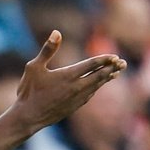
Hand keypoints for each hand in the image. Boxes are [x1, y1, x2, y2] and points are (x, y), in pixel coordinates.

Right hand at [10, 30, 125, 133]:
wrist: (27, 117)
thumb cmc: (28, 92)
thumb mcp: (34, 67)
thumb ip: (47, 50)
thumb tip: (56, 32)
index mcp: (69, 75)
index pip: (92, 64)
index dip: (104, 59)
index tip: (114, 56)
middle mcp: (76, 87)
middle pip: (100, 75)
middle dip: (112, 68)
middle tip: (122, 63)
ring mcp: (76, 98)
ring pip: (96, 86)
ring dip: (106, 78)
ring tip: (115, 73)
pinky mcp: (74, 107)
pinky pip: (89, 95)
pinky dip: (96, 88)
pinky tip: (96, 87)